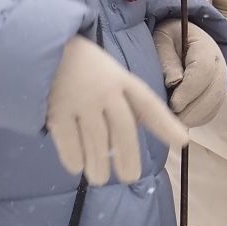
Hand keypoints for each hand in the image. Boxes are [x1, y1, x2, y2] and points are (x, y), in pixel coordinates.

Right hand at [45, 35, 187, 185]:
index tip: (181, 142)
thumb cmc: (84, 66)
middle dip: (128, 156)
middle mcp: (105, 90)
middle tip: (131, 177)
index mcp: (122, 80)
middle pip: (123, 129)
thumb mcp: (111, 75)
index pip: (148, 104)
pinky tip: (78, 166)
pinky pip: (69, 141)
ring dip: (99, 164)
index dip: (165, 124)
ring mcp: (80, 100)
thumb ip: (127, 99)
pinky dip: (75, 158)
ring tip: (100, 179)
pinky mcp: (57, 110)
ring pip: (97, 140)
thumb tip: (147, 126)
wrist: (44, 47)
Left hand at [153, 20, 226, 127]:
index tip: (173, 104)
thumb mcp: (162, 40)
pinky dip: (198, 119)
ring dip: (196, 117)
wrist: (182, 38)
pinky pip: (213, 110)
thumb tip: (174, 83)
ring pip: (215, 103)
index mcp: (206, 47)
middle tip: (171, 119)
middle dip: (193, 110)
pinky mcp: (218, 92)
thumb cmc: (169, 39)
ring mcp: (222, 79)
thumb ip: (167, 59)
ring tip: (174, 121)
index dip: (189, 90)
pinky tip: (182, 120)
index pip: (204, 70)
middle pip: (214, 91)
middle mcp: (219, 64)